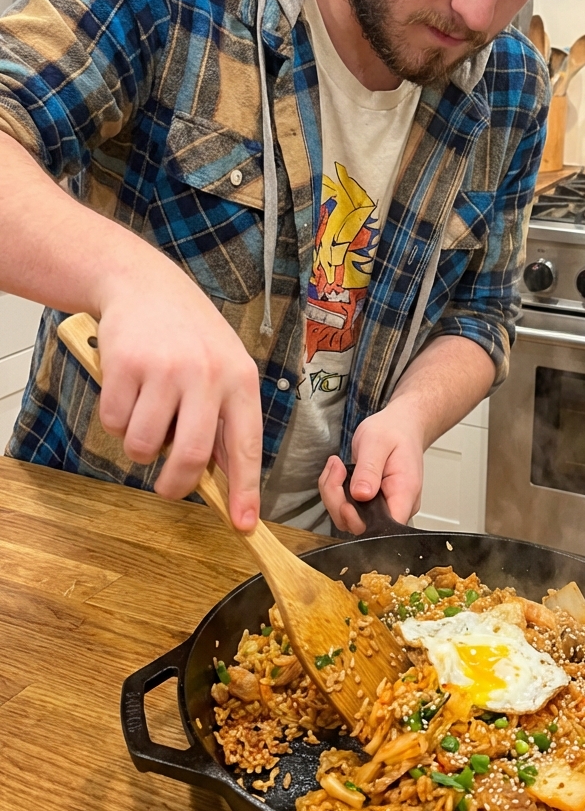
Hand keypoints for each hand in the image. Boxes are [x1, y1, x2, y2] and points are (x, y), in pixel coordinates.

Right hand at [95, 253, 262, 530]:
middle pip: (192, 457)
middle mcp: (207, 374)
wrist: (145, 285)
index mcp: (240, 379)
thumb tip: (223, 479)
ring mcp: (165, 369)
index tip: (243, 525)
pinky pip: (114, 422)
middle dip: (176, 485)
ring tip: (146, 415)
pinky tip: (127, 390)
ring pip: (145, 445)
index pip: (246, 445)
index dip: (245, 490)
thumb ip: (224, 417)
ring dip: (140, 445)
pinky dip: (115, 419)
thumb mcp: (224, 366)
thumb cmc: (190, 336)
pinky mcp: (126, 365)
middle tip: (168, 488)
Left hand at [318, 404, 424, 533]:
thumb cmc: (394, 432)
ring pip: (348, 519)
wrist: (398, 427)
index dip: (360, 521)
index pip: (386, 526)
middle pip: (361, 526)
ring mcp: (381, 506)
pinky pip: (345, 508)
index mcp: (404, 492)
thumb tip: (361, 495)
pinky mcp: (368, 503)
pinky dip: (334, 491)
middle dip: (339, 502)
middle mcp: (395, 505)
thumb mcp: (378, 443)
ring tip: (336, 467)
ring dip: (333, 495)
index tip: (346, 502)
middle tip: (337, 471)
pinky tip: (337, 471)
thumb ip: (369, 469)